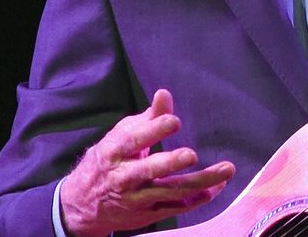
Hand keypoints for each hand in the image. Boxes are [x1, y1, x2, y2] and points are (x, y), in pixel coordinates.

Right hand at [59, 89, 235, 235]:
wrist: (82, 203)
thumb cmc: (109, 161)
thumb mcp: (120, 136)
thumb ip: (148, 118)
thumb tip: (164, 94)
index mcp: (115, 151)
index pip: (134, 140)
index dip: (154, 130)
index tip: (174, 121)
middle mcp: (125, 177)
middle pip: (150, 170)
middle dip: (170, 162)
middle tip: (191, 154)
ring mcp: (137, 199)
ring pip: (171, 192)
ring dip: (200, 182)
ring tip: (225, 171)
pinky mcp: (148, 214)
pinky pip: (177, 208)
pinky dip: (199, 198)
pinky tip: (216, 187)